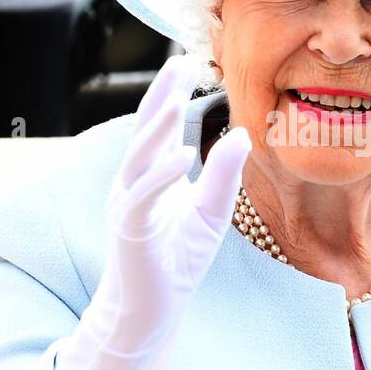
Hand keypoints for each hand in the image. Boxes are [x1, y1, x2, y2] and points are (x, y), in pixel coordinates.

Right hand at [93, 53, 252, 355]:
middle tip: (182, 62)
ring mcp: (127, 203)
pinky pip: (142, 195)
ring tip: (177, 98)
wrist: (153, 307)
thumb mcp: (211, 212)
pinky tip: (180, 155)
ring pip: (137, 156)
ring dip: (156, 126)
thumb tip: (242, 135)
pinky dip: (160, 174)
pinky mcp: (129, 228)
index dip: (171, 94)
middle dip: (161, 96)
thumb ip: (222, 176)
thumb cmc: (179, 259)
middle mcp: (133, 181)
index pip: (159, 126)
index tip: (190, 62)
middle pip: (144, 129)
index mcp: (150, 174)